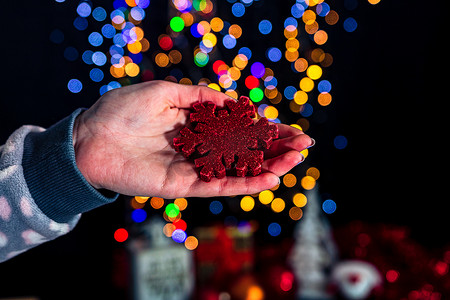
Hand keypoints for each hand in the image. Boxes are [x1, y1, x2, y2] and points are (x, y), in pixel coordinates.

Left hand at [72, 80, 312, 197]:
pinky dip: (244, 185)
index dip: (265, 129)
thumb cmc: (123, 111)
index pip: (239, 129)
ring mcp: (193, 168)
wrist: (90, 138)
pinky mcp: (183, 186)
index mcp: (196, 125)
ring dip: (268, 167)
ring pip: (238, 171)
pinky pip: (219, 187)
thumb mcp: (165, 92)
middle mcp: (199, 148)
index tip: (289, 128)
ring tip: (294, 162)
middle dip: (275, 148)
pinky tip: (269, 180)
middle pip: (245, 151)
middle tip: (304, 146)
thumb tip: (232, 98)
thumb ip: (200, 96)